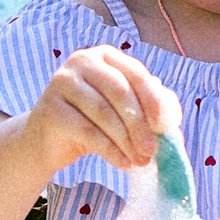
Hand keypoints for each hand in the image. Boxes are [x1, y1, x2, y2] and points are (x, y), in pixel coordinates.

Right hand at [30, 46, 180, 177]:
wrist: (47, 140)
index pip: (135, 73)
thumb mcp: (122, 112)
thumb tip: (172, 124)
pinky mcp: (50, 109)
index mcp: (104, 55)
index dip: (152, 99)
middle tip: (152, 150)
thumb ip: (149, 109)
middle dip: (139, 124)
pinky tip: (123, 163)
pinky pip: (87, 131)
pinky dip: (110, 150)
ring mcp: (62, 83)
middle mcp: (81, 61)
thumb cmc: (92, 122)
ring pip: (103, 113)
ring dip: (126, 141)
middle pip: (119, 91)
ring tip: (139, 160)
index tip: (163, 126)